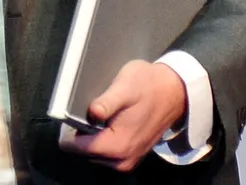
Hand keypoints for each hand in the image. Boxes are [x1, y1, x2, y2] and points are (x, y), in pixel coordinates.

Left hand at [61, 60, 188, 171]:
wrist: (175, 91)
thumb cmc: (149, 85)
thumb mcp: (126, 86)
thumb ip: (107, 102)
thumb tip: (91, 113)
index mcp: (117, 145)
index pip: (75, 147)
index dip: (69, 129)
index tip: (74, 113)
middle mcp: (121, 160)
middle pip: (83, 152)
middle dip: (83, 133)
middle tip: (94, 110)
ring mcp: (128, 161)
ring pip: (94, 154)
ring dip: (93, 136)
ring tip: (105, 115)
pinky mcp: (132, 157)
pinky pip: (107, 153)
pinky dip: (104, 139)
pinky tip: (112, 122)